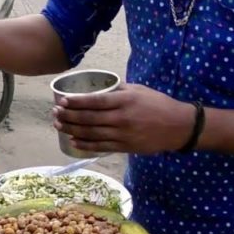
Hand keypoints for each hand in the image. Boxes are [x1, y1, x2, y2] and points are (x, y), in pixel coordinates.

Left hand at [53, 84, 196, 154]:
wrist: (178, 126)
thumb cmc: (158, 104)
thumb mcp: (139, 90)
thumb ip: (118, 89)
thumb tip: (99, 86)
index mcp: (124, 101)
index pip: (94, 101)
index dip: (75, 102)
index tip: (62, 101)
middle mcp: (121, 118)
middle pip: (88, 118)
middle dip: (68, 116)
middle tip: (54, 113)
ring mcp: (122, 134)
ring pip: (91, 133)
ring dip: (72, 130)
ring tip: (58, 125)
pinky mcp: (125, 147)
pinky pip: (101, 146)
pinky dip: (85, 144)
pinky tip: (73, 141)